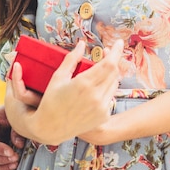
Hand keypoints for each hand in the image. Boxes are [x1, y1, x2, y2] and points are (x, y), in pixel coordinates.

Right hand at [0, 107, 24, 169]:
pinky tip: (10, 168)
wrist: (12, 117)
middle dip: (0, 160)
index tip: (10, 152)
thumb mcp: (14, 118)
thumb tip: (19, 145)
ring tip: (14, 164)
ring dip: (1, 168)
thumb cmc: (11, 115)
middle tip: (15, 158)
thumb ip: (16, 131)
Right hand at [8, 38, 123, 145]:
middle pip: (114, 71)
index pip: (109, 63)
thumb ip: (72, 59)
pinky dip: (107, 87)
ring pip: (114, 83)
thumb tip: (82, 44)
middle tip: (108, 52)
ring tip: (102, 68)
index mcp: (84, 84)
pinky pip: (111, 96)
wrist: (50, 128)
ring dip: (111, 73)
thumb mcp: (59, 77)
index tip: (119, 42)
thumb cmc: (51, 100)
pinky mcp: (103, 116)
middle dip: (114, 59)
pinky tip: (98, 85)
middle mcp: (95, 96)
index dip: (116, 51)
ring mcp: (101, 108)